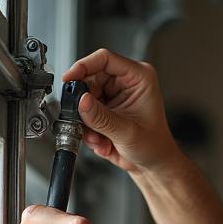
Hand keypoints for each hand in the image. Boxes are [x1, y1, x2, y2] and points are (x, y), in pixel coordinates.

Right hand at [62, 48, 180, 174]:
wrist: (152, 164)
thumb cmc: (153, 145)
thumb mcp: (127, 132)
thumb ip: (102, 117)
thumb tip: (81, 101)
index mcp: (139, 77)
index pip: (105, 59)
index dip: (83, 66)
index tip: (69, 79)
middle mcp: (125, 82)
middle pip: (89, 79)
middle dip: (83, 104)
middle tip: (84, 121)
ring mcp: (113, 95)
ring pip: (83, 98)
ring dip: (86, 120)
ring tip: (98, 138)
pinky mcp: (104, 108)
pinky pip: (84, 112)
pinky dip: (87, 129)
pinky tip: (101, 141)